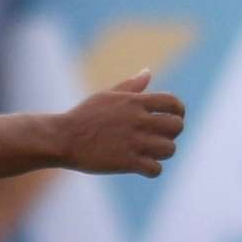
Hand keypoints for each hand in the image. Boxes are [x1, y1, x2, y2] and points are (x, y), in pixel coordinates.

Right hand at [58, 70, 184, 176]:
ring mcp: (134, 142)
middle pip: (176, 126)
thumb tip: (147, 72)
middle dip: (172, 133)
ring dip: (163, 153)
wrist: (63, 138)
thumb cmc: (84, 116)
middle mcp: (138, 120)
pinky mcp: (127, 162)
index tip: (172, 118)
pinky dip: (152, 170)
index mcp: (134, 102)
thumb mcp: (107, 96)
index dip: (178, 111)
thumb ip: (131, 86)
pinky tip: (142, 166)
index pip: (173, 103)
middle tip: (160, 138)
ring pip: (169, 149)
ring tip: (151, 153)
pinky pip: (155, 169)